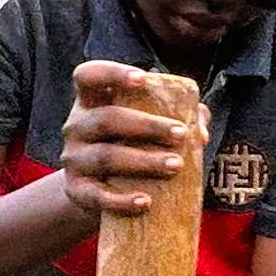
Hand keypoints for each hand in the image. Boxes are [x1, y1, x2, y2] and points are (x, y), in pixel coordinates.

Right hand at [57, 60, 206, 230]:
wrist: (97, 191)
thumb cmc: (130, 146)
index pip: (88, 76)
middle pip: (106, 119)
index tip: (142, 79)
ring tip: (175, 166)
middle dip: (147, 126)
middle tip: (180, 134)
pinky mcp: (76, 190)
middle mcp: (76, 126)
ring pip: (105, 157)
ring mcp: (73, 158)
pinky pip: (96, 195)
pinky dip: (121, 200)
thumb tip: (201, 134)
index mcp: (91, 101)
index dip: (112, 73)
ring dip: (143, 161)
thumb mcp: (146, 126)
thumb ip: (178, 117)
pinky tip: (146, 202)